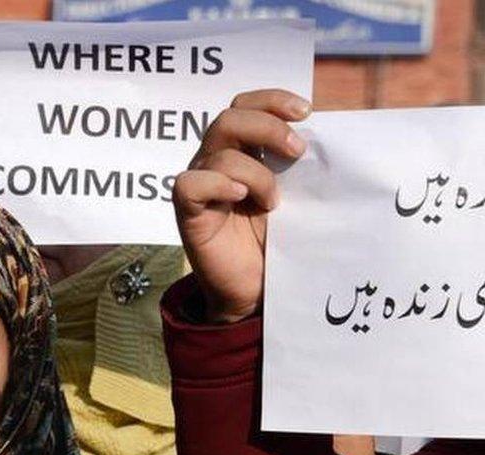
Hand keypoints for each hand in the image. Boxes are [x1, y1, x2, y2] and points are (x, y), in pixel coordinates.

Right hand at [172, 90, 310, 322]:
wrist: (256, 290)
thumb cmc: (277, 242)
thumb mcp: (295, 196)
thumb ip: (299, 166)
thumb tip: (330, 136)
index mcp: (240, 150)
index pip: (245, 104)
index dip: (271, 100)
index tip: (306, 112)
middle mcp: (215, 161)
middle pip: (229, 117)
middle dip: (268, 127)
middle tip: (297, 151)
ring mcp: (200, 186)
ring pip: (219, 152)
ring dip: (256, 172)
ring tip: (273, 203)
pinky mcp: (188, 212)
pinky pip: (190, 183)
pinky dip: (218, 185)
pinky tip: (240, 198)